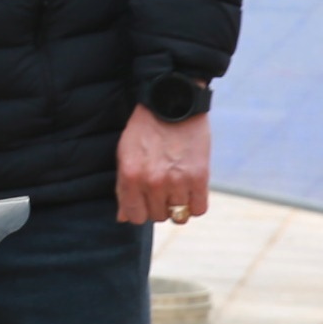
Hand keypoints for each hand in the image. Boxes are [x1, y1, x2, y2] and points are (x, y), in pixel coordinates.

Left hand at [115, 104, 210, 226]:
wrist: (172, 105)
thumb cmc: (144, 131)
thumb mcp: (124, 155)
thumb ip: (123, 188)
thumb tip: (123, 218)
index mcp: (130, 177)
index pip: (134, 216)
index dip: (139, 212)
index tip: (144, 203)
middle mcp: (153, 182)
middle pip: (157, 217)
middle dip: (158, 206)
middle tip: (161, 189)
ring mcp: (177, 181)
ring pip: (178, 215)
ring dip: (177, 206)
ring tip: (176, 189)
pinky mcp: (200, 177)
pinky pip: (199, 209)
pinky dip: (195, 204)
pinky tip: (190, 191)